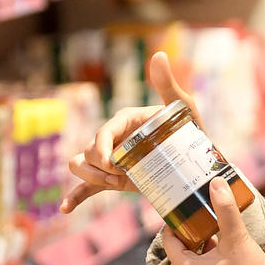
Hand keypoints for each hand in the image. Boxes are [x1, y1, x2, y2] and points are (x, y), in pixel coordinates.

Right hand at [61, 52, 205, 214]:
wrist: (198, 163)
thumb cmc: (191, 131)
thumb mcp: (183, 108)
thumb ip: (168, 85)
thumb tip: (158, 56)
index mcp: (125, 121)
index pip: (104, 132)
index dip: (102, 148)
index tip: (113, 164)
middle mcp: (114, 138)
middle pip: (89, 151)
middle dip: (98, 166)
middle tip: (121, 176)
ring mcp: (111, 159)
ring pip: (80, 165)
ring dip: (89, 178)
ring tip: (112, 185)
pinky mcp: (113, 178)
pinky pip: (87, 187)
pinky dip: (75, 197)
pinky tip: (66, 208)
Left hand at [161, 178, 264, 264]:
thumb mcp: (237, 239)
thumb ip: (225, 210)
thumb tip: (216, 184)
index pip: (169, 241)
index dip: (176, 225)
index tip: (186, 213)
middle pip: (177, 256)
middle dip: (188, 241)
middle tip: (202, 227)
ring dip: (198, 256)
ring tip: (216, 243)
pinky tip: (225, 263)